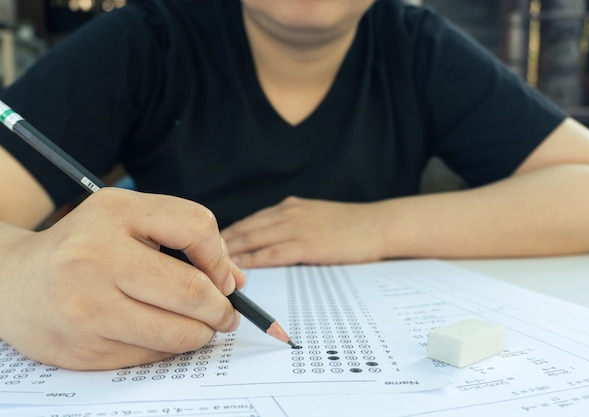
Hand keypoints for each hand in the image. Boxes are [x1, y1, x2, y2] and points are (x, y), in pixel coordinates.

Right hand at [0, 188, 244, 369]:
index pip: (196, 227)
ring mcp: (88, 306)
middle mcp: (96, 256)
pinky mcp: (85, 348)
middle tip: (226, 314)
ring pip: (178, 331)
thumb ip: (185, 239)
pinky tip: (162, 334)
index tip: (224, 277)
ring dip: (202, 333)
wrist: (14, 282)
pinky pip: (153, 355)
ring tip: (200, 326)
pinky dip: (170, 348)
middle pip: (192, 290)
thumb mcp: (128, 221)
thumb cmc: (84, 247)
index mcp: (114, 212)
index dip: (221, 257)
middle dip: (221, 309)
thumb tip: (236, 281)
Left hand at [221, 196, 384, 267]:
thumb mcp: (315, 217)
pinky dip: (253, 261)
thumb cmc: (350, 226)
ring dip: (229, 253)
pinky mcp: (308, 244)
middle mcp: (288, 213)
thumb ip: (291, 225)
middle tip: (194, 256)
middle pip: (244, 229)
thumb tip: (267, 242)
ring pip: (254, 239)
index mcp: (289, 208)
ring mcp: (297, 227)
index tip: (205, 245)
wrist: (378, 225)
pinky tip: (238, 269)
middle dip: (217, 244)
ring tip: (207, 265)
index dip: (225, 234)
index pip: (249, 221)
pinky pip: (273, 253)